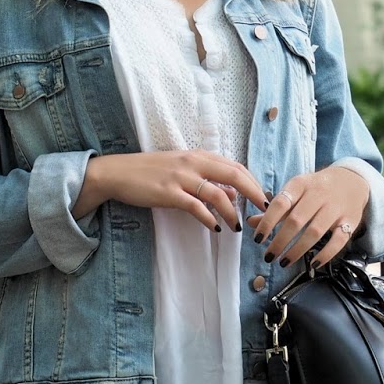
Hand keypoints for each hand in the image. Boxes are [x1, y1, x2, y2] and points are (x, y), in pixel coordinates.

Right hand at [77, 150, 266, 232]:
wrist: (118, 172)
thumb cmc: (150, 171)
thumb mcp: (181, 168)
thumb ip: (206, 176)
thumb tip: (231, 192)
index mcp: (198, 155)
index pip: (235, 166)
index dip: (253, 181)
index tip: (263, 197)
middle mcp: (193, 162)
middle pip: (234, 175)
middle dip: (253, 193)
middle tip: (265, 210)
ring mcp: (181, 177)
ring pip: (218, 193)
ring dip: (232, 212)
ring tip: (237, 226)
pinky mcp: (168, 193)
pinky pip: (196, 207)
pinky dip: (209, 218)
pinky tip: (214, 227)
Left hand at [249, 165, 368, 268]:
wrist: (352, 181)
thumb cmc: (316, 188)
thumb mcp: (295, 192)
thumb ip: (275, 209)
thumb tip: (251, 223)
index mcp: (301, 184)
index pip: (280, 203)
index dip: (267, 222)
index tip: (258, 238)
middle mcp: (318, 194)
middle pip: (296, 220)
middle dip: (280, 241)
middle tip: (269, 256)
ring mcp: (336, 207)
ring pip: (315, 232)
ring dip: (297, 250)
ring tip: (284, 262)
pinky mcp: (351, 221)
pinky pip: (338, 240)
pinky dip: (325, 254)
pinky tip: (312, 263)